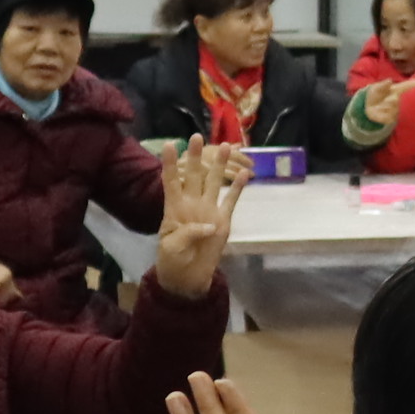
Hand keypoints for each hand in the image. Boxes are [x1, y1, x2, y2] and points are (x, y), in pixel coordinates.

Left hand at [148, 137, 244, 300]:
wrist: (187, 277)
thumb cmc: (172, 261)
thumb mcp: (172, 248)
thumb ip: (187, 233)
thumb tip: (209, 225)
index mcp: (174, 208)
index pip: (171, 180)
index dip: (170, 163)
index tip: (169, 144)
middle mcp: (192, 203)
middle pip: (194, 175)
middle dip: (196, 156)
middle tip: (196, 136)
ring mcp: (208, 210)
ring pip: (214, 182)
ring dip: (218, 165)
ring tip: (224, 146)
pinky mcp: (223, 220)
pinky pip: (231, 201)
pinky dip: (238, 188)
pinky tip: (244, 174)